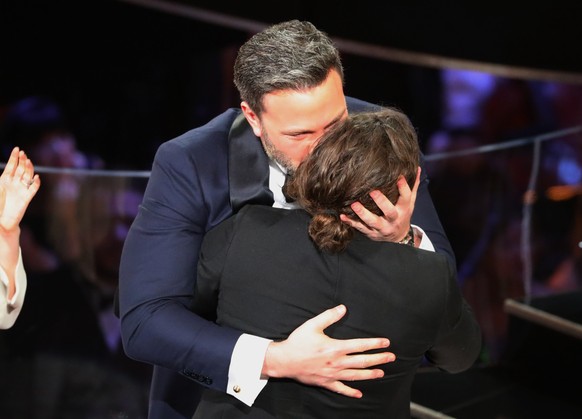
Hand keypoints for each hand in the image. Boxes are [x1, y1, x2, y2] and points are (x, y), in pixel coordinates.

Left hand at [0, 147, 40, 232]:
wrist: (2, 221)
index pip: (11, 166)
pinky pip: (33, 188)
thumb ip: (0, 182)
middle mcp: (14, 183)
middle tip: (23, 153)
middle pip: (20, 169)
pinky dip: (35, 183)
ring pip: (27, 176)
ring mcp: (21, 189)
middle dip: (22, 160)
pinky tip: (36, 177)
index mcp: (4, 180)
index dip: (14, 157)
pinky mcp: (27, 197)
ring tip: (28, 161)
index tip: (17, 149)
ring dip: (29, 169)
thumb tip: (4, 175)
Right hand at [262, 304, 394, 397]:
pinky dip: (350, 392)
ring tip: (381, 373)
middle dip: (378, 359)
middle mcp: (336, 362)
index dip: (375, 343)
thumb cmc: (298, 342)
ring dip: (369, 374)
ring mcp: (332, 374)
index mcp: (335, 348)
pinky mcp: (325, 382)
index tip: (386, 342)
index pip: (360, 345)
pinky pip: (340, 389)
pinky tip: (359, 394)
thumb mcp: (312, 325)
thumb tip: (343, 308)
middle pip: (362, 361)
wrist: (284, 361)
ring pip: (355, 375)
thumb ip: (329, 316)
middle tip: (391, 357)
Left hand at [340, 167, 419, 242]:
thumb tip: (417, 168)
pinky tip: (343, 216)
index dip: (403, 188)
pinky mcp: (371, 233)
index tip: (399, 177)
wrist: (398, 237)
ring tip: (354, 204)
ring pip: (372, 222)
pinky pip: (360, 228)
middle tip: (372, 192)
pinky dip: (351, 222)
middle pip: (389, 212)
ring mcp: (382, 228)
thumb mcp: (410, 202)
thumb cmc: (403, 215)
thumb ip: (412, 186)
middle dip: (381, 202)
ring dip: (362, 214)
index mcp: (404, 210)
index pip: (405, 198)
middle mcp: (393, 219)